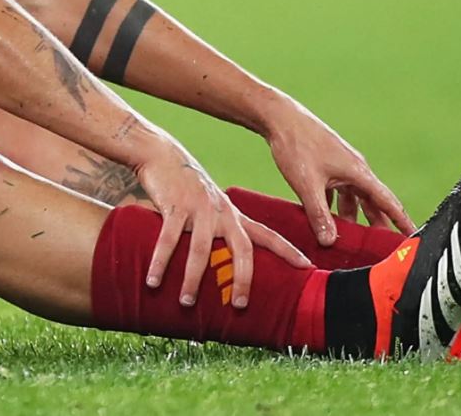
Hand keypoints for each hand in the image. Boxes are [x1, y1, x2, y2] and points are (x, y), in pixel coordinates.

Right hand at [134, 141, 310, 308]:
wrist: (162, 155)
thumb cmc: (186, 188)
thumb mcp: (210, 207)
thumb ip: (218, 231)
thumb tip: (221, 264)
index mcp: (234, 215)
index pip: (268, 235)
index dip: (288, 251)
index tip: (307, 267)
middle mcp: (222, 213)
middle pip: (242, 249)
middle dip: (242, 278)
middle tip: (239, 305)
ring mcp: (199, 209)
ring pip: (200, 249)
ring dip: (193, 278)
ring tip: (187, 302)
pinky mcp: (175, 206)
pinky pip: (168, 239)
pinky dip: (161, 262)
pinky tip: (153, 280)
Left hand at [263, 94, 414, 245]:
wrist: (281, 118)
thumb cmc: (296, 145)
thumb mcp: (308, 186)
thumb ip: (319, 215)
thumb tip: (329, 241)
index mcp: (358, 173)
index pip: (388, 202)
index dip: (402, 221)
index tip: (414, 236)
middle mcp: (355, 169)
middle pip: (373, 202)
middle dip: (377, 224)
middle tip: (381, 247)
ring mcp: (342, 166)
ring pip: (354, 197)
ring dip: (352, 216)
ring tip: (349, 237)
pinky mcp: (328, 164)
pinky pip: (339, 190)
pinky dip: (335, 205)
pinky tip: (325, 218)